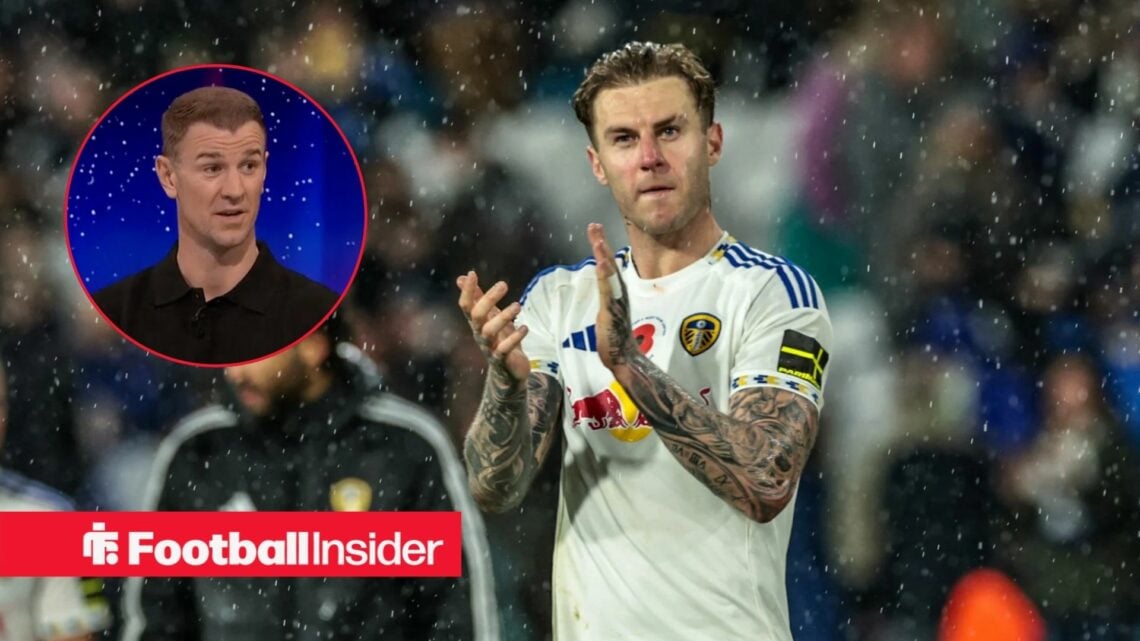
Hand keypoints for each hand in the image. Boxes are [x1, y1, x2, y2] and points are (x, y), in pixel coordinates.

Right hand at [457, 270, 530, 382]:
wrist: (509, 371)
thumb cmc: (499, 339)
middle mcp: (479, 334)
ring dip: (503, 317)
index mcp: (476, 323)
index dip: (468, 291)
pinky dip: (514, 338)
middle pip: (477, 316)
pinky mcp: (502, 359)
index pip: (466, 306)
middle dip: (488, 299)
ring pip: (490, 332)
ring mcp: (489, 347)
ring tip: (518, 305)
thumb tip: (462, 277)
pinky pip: (504, 349)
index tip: (472, 273)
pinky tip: (524, 327)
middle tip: (504, 284)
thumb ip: (478, 298)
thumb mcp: (490, 316)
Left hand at [588, 223, 635, 370]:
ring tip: (598, 239)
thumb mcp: (608, 312)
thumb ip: (606, 298)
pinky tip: (601, 264)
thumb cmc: (615, 337)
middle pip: (609, 264)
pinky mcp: (611, 312)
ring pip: (609, 275)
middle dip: (601, 244)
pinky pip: (608, 291)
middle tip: (594, 225)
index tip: (595, 230)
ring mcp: (616, 302)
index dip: (601, 247)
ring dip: (603, 256)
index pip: (607, 266)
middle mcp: (618, 293)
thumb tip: (603, 290)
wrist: (624, 358)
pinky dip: (605, 277)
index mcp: (615, 292)